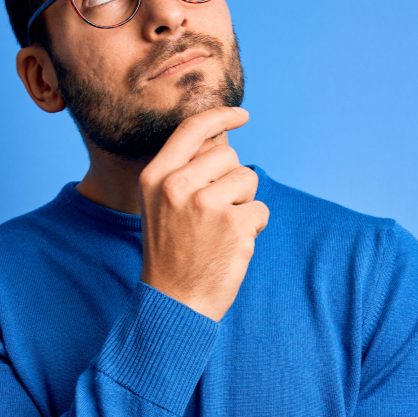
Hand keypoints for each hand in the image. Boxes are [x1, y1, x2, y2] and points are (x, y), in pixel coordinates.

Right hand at [138, 106, 268, 321]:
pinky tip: (232, 245)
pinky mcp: (234, 224)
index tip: (242, 114)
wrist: (174, 302)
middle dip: (232, 179)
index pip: (192, 129)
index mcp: (156, 177)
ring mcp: (206, 204)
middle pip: (228, 155)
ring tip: (220, 231)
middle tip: (214, 213)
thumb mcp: (162, 205)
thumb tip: (223, 140)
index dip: (221, 115)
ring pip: (248, 179)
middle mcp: (178, 185)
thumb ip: (186, 172)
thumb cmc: (172, 253)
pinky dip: (254, 227)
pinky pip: (261, 208)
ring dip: (244, 203)